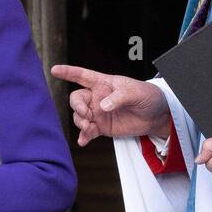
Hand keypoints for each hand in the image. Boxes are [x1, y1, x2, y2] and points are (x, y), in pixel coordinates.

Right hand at [51, 64, 171, 146]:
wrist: (156, 116)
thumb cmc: (148, 96)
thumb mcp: (136, 92)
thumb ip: (119, 97)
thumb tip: (102, 106)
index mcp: (104, 83)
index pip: (83, 76)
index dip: (68, 72)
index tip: (55, 70)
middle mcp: (98, 97)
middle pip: (77, 99)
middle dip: (77, 107)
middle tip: (86, 115)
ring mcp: (98, 113)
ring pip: (79, 116)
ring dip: (80, 123)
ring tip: (88, 128)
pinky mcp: (101, 127)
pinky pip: (87, 132)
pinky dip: (83, 137)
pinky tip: (83, 141)